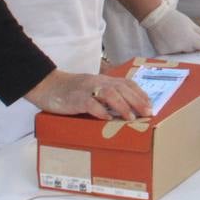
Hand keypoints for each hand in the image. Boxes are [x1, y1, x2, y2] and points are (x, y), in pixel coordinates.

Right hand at [27, 69, 151, 120]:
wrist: (48, 86)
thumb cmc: (72, 91)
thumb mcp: (92, 90)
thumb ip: (106, 97)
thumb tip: (124, 110)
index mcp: (104, 80)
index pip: (127, 84)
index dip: (140, 94)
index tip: (151, 105)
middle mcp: (99, 82)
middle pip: (122, 88)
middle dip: (137, 100)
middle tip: (148, 113)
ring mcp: (87, 89)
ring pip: (109, 94)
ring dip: (122, 106)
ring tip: (131, 117)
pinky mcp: (76, 98)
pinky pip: (89, 103)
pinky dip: (99, 110)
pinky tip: (106, 118)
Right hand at [140, 1, 199, 54]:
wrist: (155, 17)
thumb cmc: (173, 18)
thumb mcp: (190, 23)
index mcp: (190, 39)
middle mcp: (181, 47)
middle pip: (192, 50)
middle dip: (191, 45)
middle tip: (184, 35)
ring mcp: (171, 51)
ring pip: (182, 53)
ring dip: (181, 48)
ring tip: (174, 36)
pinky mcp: (163, 53)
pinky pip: (172, 54)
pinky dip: (171, 49)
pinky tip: (167, 40)